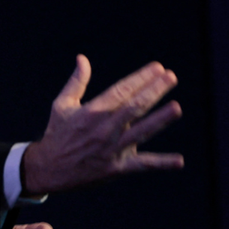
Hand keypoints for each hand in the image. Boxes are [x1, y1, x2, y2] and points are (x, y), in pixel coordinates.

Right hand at [23, 55, 182, 193]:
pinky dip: (161, 164)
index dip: (140, 78)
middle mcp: (104, 129)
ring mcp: (112, 149)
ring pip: (140, 132)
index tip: (157, 67)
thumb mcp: (62, 105)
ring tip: (176, 108)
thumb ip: (76, 81)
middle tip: (171, 77)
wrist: (48, 170)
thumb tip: (82, 58)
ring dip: (160, 120)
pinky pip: (142, 165)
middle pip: (134, 107)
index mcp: (92, 112)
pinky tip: (179, 161)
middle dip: (154, 91)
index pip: (121, 91)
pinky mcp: (117, 168)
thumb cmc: (57, 134)